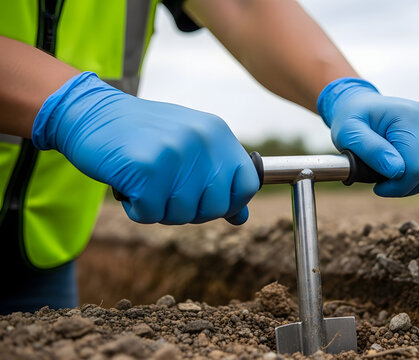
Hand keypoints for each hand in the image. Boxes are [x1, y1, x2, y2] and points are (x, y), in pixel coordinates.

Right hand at [32, 72, 258, 224]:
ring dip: (159, 208)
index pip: (248, 184)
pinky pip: (150, 214)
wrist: (89, 112)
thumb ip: (217, 178)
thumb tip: (240, 217)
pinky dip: (136, 209)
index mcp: (217, 133)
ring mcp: (175, 154)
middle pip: (216, 207)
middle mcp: (202, 140)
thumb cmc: (141, 134)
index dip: (230, 203)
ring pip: (182, 215)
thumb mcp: (187, 147)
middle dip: (189, 210)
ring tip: (145, 181)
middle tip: (165, 191)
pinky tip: (128, 184)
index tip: (206, 201)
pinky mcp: (146, 169)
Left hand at [317, 78, 418, 196]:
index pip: (416, 169)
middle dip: (408, 188)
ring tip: (395, 178)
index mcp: (409, 118)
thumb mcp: (350, 133)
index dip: (398, 187)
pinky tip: (407, 170)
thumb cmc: (353, 118)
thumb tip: (397, 170)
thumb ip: (371, 150)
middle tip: (386, 185)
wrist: (361, 104)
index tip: (378, 187)